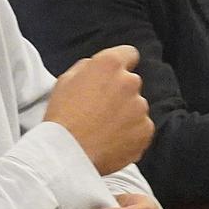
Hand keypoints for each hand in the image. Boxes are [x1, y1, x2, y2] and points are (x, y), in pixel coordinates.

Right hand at [45, 44, 152, 174]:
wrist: (67, 155)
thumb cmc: (62, 117)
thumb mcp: (65, 80)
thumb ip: (87, 68)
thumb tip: (97, 68)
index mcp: (109, 65)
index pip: (129, 54)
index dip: (120, 65)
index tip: (113, 77)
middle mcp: (129, 82)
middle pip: (131, 83)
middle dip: (120, 93)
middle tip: (100, 110)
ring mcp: (140, 107)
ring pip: (136, 107)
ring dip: (125, 115)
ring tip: (103, 130)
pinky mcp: (146, 130)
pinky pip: (141, 128)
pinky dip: (131, 134)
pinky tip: (111, 141)